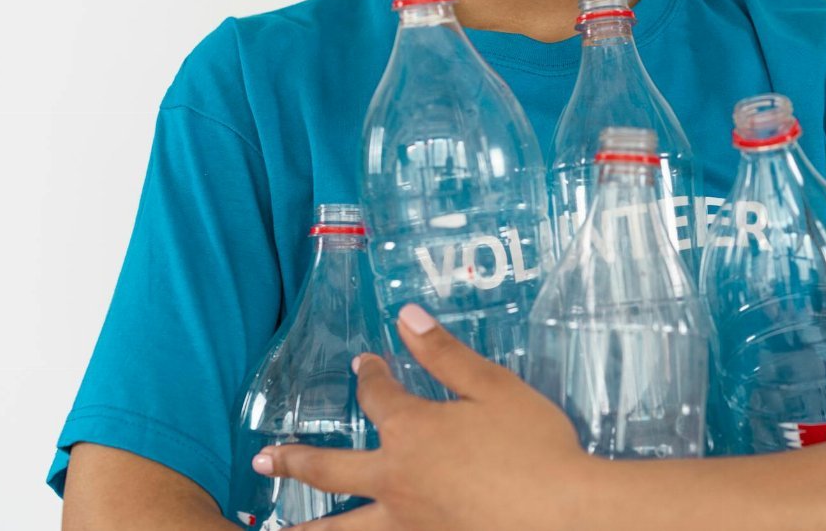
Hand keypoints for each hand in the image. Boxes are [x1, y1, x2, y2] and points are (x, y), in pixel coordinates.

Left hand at [252, 304, 593, 530]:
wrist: (563, 516)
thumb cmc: (535, 447)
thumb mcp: (494, 388)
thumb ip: (446, 354)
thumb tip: (406, 316)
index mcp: (412, 431)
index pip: (378, 395)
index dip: (369, 375)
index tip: (364, 363)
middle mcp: (396, 480)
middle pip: (330, 469)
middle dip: (294, 460)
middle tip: (262, 460)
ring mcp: (408, 523)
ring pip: (340, 529)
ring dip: (304, 529)